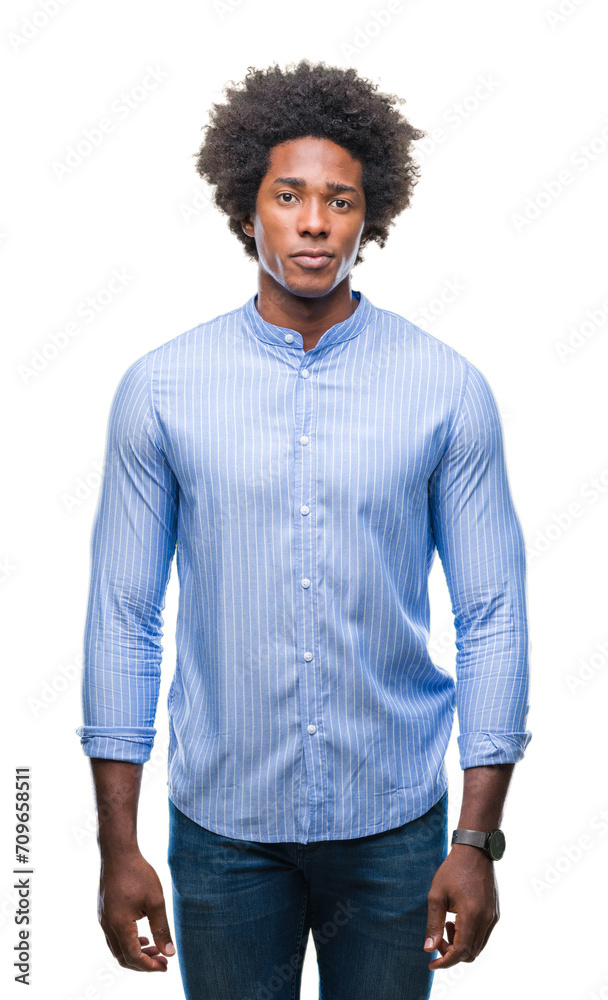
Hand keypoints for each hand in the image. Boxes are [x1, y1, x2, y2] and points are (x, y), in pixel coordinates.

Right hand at [98, 848, 175, 971]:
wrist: (118, 853)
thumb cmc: (138, 874)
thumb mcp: (155, 901)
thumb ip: (161, 928)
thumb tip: (169, 952)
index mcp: (120, 925)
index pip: (133, 957)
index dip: (150, 966)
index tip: (165, 966)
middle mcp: (107, 926)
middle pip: (123, 958)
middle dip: (143, 963)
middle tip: (162, 961)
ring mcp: (103, 919)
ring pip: (117, 948)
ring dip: (135, 953)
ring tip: (154, 948)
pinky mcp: (104, 912)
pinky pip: (114, 936)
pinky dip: (128, 942)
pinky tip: (142, 935)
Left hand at [423, 845, 498, 968]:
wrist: (474, 851)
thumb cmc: (452, 870)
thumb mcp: (436, 895)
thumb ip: (433, 923)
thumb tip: (429, 949)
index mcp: (471, 915)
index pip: (460, 951)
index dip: (445, 961)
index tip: (431, 963)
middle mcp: (486, 919)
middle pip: (470, 953)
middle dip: (451, 953)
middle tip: (438, 937)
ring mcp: (493, 917)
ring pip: (478, 947)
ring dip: (461, 945)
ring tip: (447, 924)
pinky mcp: (495, 913)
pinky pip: (483, 936)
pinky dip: (469, 937)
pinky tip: (457, 920)